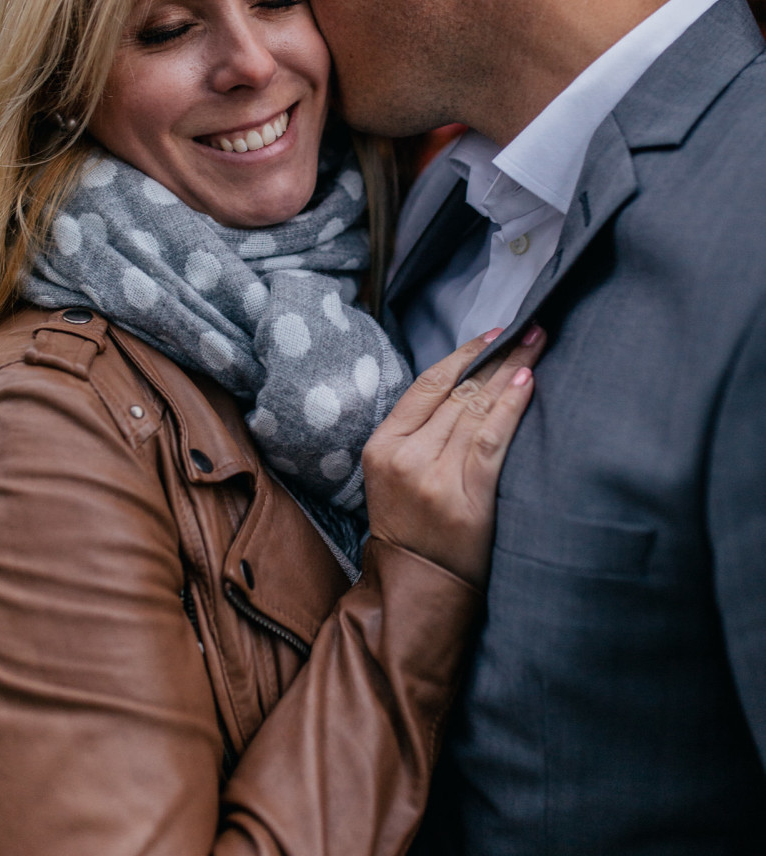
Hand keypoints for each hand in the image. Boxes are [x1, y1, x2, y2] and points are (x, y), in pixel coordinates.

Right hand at [362, 326, 544, 586]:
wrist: (416, 591)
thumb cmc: (413, 529)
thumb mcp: (395, 474)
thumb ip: (420, 431)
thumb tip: (469, 382)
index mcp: (382, 445)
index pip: (428, 385)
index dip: (465, 354)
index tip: (495, 333)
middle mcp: (406, 457)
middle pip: (458, 392)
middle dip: (497, 355)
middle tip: (531, 328)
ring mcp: (434, 477)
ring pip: (476, 410)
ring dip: (510, 371)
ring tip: (538, 345)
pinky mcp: (465, 498)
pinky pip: (492, 440)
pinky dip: (511, 407)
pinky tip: (527, 382)